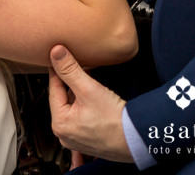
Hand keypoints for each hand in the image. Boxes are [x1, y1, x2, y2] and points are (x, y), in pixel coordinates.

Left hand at [48, 44, 133, 162]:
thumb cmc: (116, 121)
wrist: (141, 140)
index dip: (58, 70)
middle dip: (71, 82)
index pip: (54, 88)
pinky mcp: (89, 141)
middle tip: (78, 66)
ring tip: (89, 79)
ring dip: (80, 92)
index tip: (58, 56)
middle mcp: (64, 135)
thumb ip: (70, 69)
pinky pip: (82, 117)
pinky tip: (95, 97)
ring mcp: (76, 140)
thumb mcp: (89, 89)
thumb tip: (56, 53)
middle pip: (63, 99)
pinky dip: (86, 105)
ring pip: (73, 107)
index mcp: (59, 124)